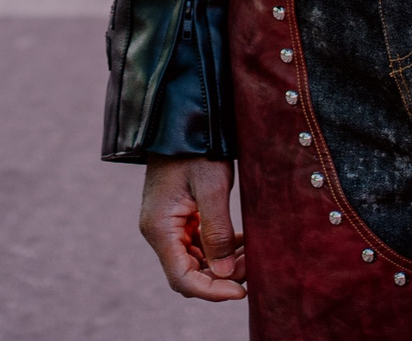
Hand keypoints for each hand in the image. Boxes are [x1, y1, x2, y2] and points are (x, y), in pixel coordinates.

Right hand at [139, 156, 246, 299]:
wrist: (183, 120)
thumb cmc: (197, 150)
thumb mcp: (211, 187)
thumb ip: (218, 232)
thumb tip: (225, 274)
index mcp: (160, 228)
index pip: (182, 278)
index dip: (212, 292)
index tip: (241, 291)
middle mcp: (159, 232)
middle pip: (188, 274)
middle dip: (221, 277)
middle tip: (253, 267)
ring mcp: (167, 226)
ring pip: (195, 262)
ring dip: (223, 264)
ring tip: (252, 253)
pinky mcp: (177, 219)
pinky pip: (197, 245)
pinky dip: (219, 248)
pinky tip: (241, 241)